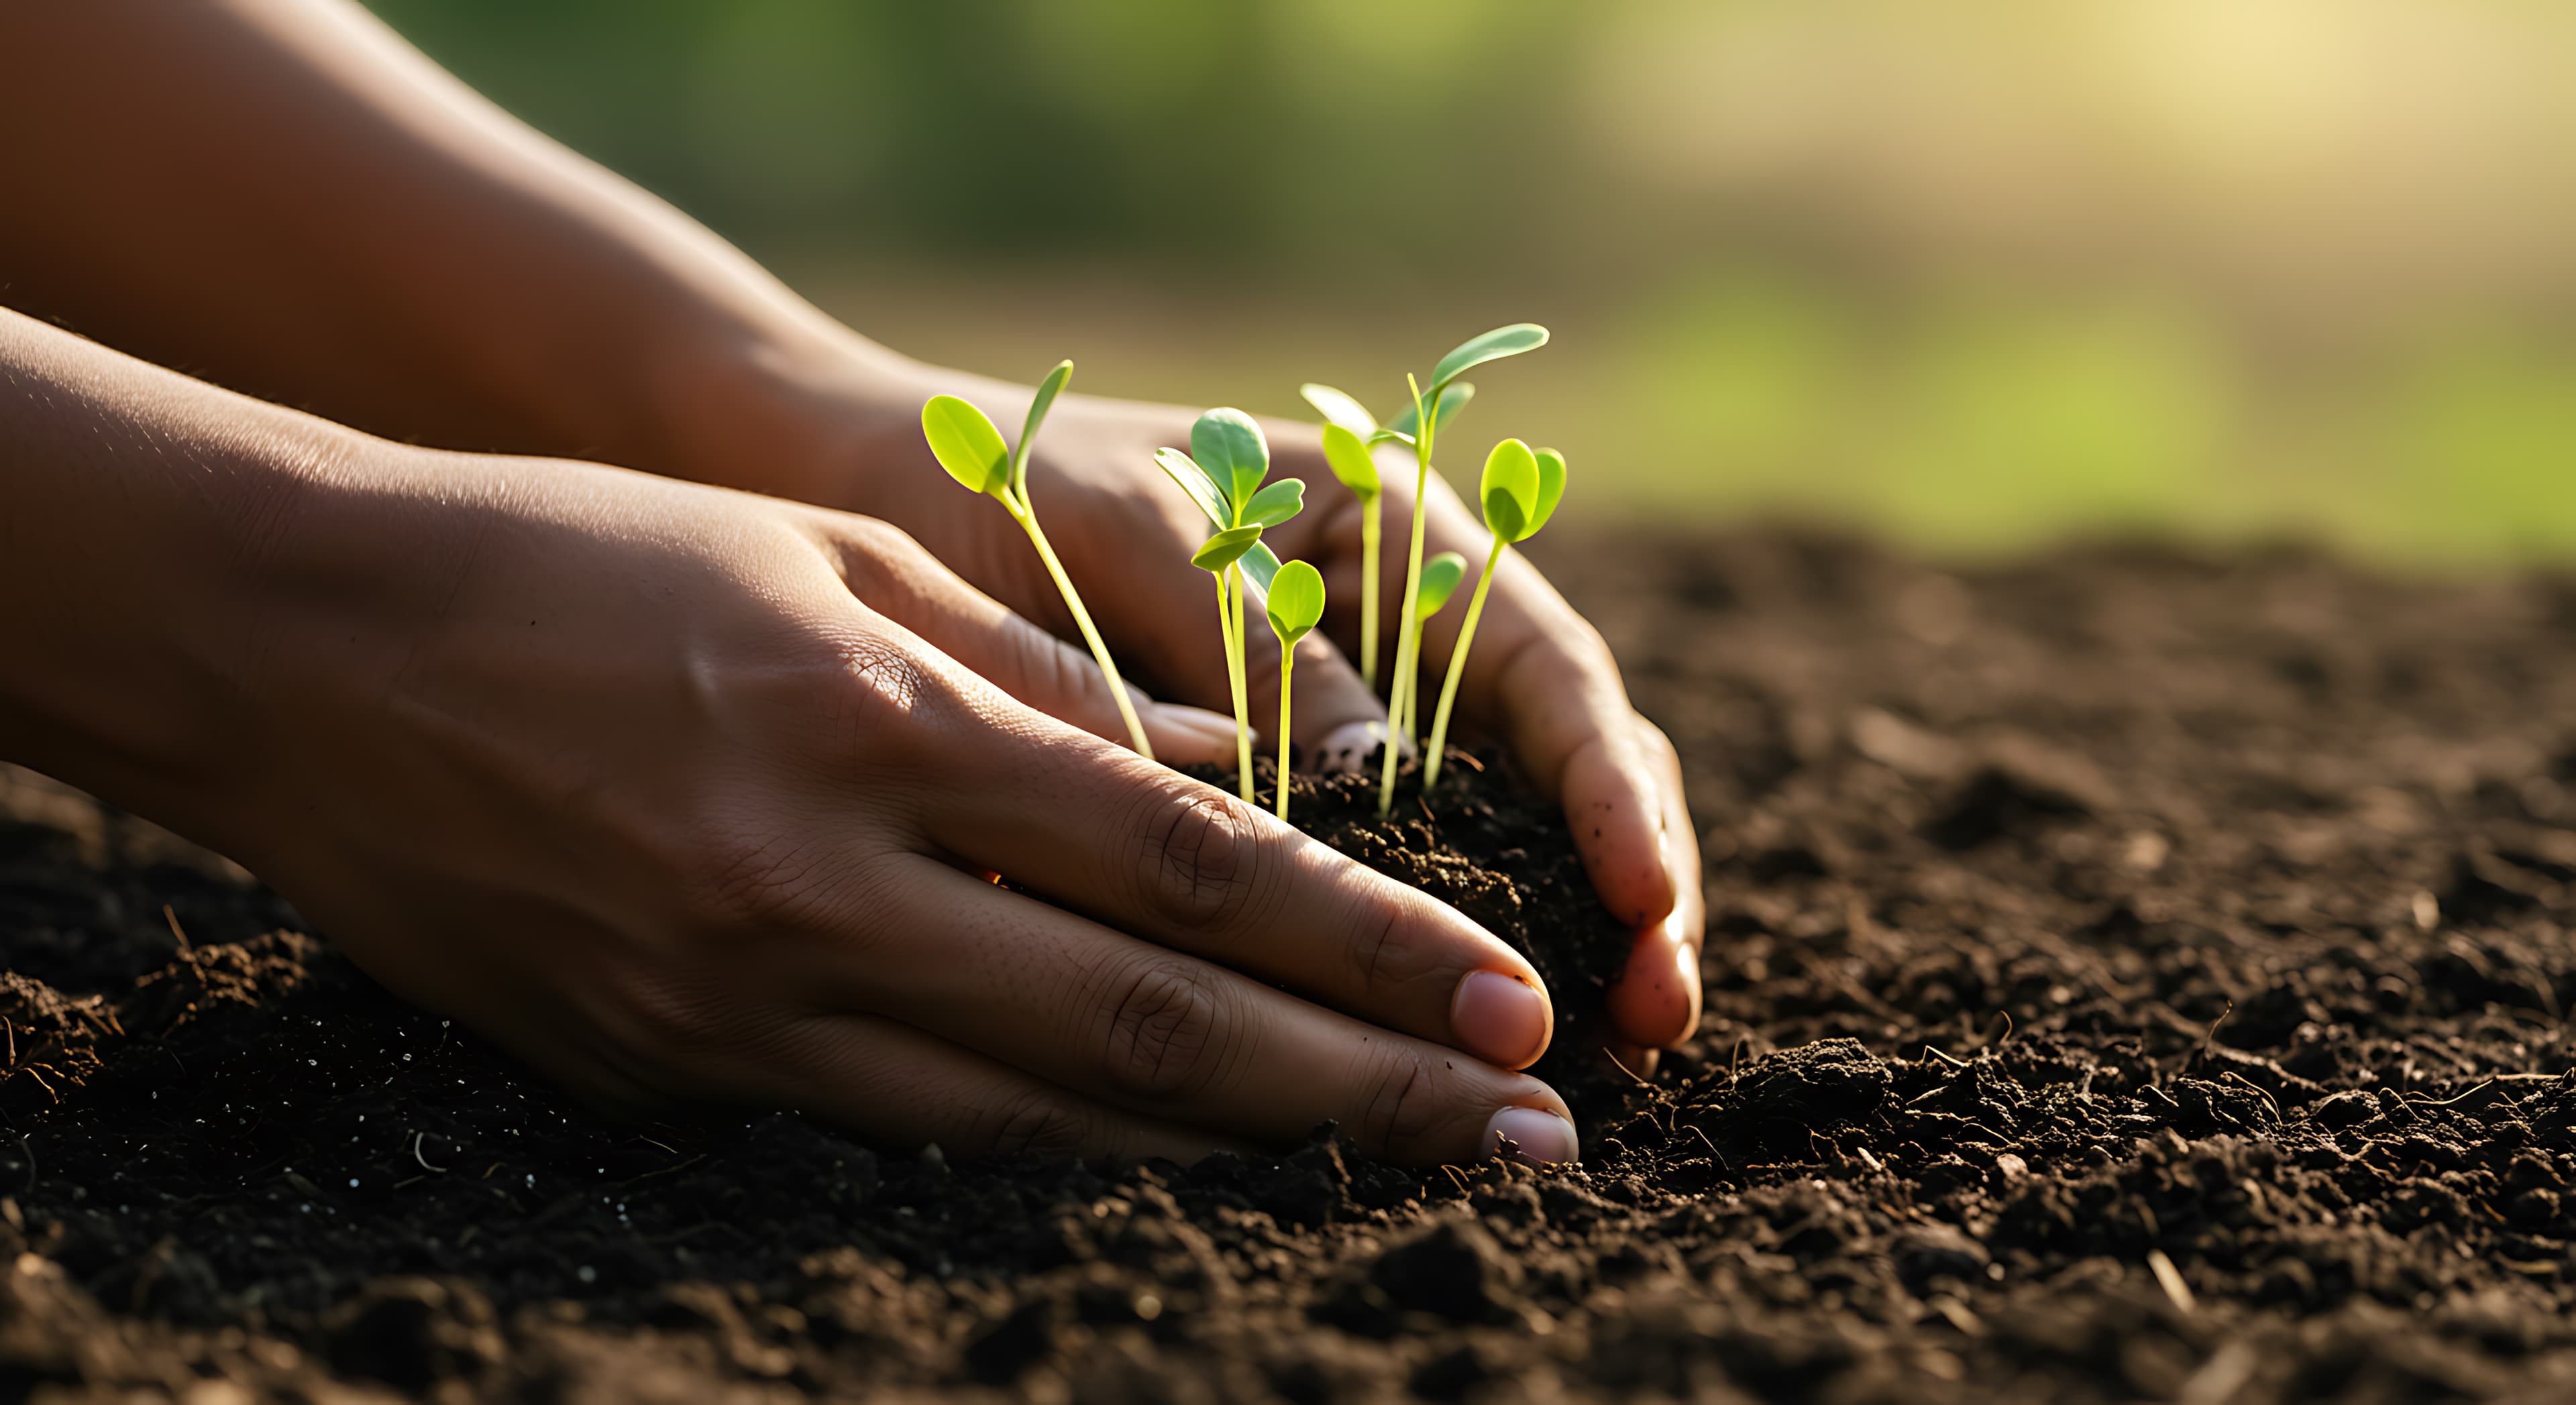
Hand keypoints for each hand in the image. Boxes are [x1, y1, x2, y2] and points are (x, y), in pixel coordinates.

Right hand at [204, 448, 1577, 1163]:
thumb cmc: (595, 558)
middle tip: (1529, 1139)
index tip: (1508, 1005)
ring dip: (1237, 1153)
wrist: (313, 653)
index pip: (1187, 866)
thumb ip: (1046, 680)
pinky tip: (1173, 1165)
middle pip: (1149, 1028)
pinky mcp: (668, 1072)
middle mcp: (824, 888)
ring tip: (1391, 1168)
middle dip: (1362, 1091)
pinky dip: (1057, 1150)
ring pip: (1039, 1117)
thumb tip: (1245, 773)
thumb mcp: (839, 563)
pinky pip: (903, 1128)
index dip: (1368, 948)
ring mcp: (738, 1001)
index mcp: (882, 727)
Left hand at [780, 363, 1704, 1074]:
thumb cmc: (1003, 487)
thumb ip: (1250, 645)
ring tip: (1598, 1057)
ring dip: (1555, 938)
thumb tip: (1387, 784)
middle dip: (1626, 884)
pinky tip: (1451, 1041)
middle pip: (1562, 763)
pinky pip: (1386, 881)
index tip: (1646, 897)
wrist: (881, 497)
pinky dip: (1430, 955)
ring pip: (1501, 836)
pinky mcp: (1286, 799)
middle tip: (1652, 1018)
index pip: (1545, 664)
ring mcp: (1354, 719)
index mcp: (1392, 535)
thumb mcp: (1125, 540)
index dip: (1611, 786)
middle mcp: (1402, 631)